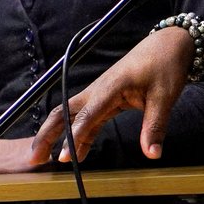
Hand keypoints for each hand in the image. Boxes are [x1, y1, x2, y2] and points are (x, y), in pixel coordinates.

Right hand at [31, 27, 193, 164]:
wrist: (168, 44)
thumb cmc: (165, 65)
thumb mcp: (164, 96)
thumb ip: (155, 126)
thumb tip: (152, 154)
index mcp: (111, 86)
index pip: (87, 114)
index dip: (75, 135)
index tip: (65, 156)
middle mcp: (99, 89)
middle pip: (64, 111)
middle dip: (47, 135)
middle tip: (34, 159)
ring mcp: (100, 93)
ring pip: (70, 115)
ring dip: (56, 135)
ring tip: (45, 160)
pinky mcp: (106, 98)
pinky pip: (86, 118)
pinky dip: (78, 134)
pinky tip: (76, 152)